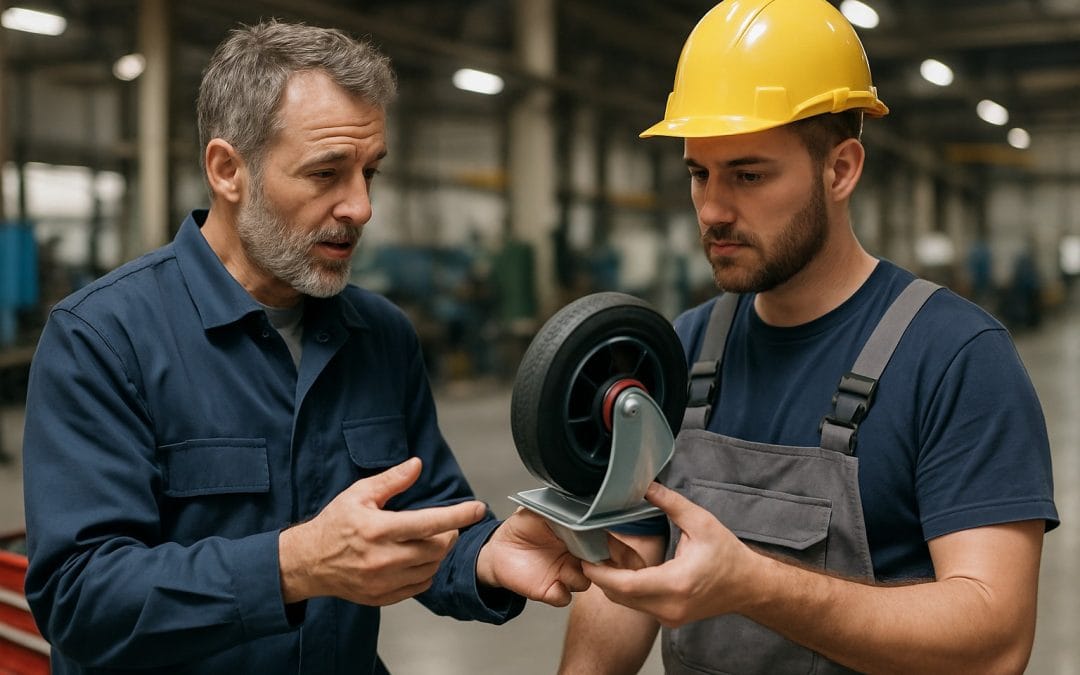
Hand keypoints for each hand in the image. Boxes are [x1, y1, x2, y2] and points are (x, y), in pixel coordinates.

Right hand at [279, 457, 485, 605]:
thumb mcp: (359, 494)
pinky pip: (419, 585)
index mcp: (378, 529)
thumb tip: (417, 464)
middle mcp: (382, 559)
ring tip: (428, 540)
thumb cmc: (334, 524)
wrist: (308, 562)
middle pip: (436, 549)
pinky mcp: (382, 597)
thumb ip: (391, 480)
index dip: (458, 515)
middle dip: (448, 534)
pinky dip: (426, 571)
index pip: (429, 523)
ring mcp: (382, 581)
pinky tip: (416, 558)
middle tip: (443, 526)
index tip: (477, 508)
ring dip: (438, 553)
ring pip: (431, 568)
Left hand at [476, 508, 591, 606]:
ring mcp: (562, 574)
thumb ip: (555, 509)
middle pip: (596, 563)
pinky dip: (561, 593)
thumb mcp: (537, 511)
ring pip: (584, 582)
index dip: (599, 540)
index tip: (598, 537)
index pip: (596, 540)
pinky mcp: (549, 590)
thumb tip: (570, 506)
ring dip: (579, 577)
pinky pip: (563, 597)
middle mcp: (572, 556)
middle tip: (586, 554)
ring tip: (568, 568)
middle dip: (595, 562)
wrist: (499, 548)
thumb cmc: (521, 527)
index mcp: (574, 536)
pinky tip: (554, 583)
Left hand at [582, 482, 757, 626]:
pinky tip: (625, 569)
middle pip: (620, 596)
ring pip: (627, 603)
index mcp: (676, 583)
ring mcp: (669, 617)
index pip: (625, 585)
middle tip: (587, 553)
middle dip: (601, 576)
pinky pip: (639, 606)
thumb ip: (669, 503)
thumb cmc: (727, 554)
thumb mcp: (700, 522)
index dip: (601, 573)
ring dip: (613, 583)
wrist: (748, 586)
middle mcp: (669, 607)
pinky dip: (627, 590)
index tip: (584, 558)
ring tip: (603, 558)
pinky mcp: (670, 619)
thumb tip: (644, 485)